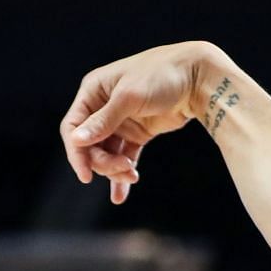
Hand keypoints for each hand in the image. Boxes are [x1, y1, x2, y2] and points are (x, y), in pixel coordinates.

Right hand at [59, 41, 222, 204]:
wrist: (198, 77)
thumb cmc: (162, 75)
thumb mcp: (129, 97)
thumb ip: (103, 121)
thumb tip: (76, 140)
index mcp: (93, 91)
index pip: (73, 128)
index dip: (76, 153)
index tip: (86, 176)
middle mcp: (103, 107)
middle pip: (89, 145)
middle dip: (103, 162)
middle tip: (124, 168)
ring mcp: (120, 121)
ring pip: (106, 153)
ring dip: (115, 169)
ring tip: (132, 176)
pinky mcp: (138, 132)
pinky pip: (124, 156)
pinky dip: (122, 174)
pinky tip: (120, 195)